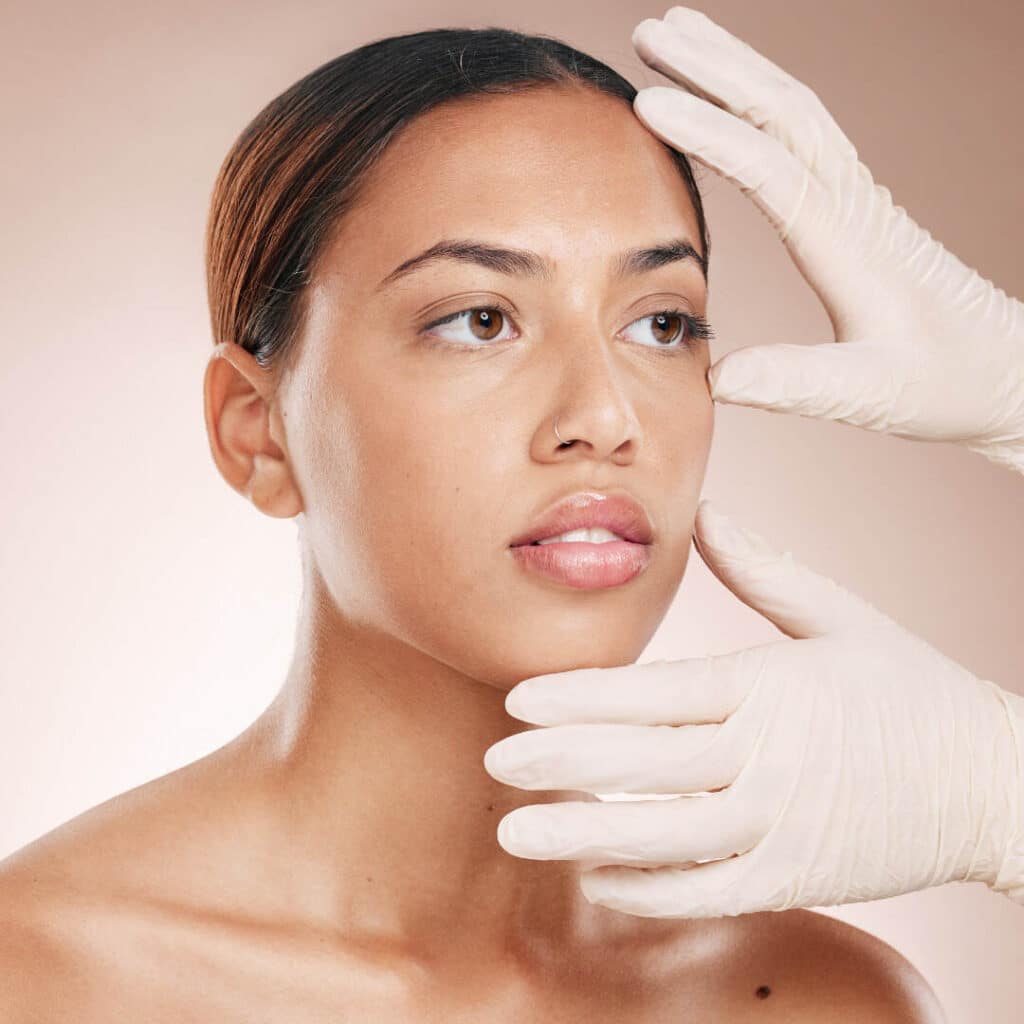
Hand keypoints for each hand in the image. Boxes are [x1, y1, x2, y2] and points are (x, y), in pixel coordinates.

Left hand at [483, 500, 1023, 916]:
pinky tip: (594, 874)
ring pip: (662, 835)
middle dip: (559, 763)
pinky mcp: (794, 878)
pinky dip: (646, 886)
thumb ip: (763, 567)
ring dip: (581, 835)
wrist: (994, 782)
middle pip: (644, 763)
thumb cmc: (909, 691)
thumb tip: (704, 510)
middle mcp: (767, 757)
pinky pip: (704, 889)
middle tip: (493, 760)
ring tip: (514, 831)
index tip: (520, 699)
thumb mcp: (840, 617)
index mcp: (770, 686)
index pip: (655, 693)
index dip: (582, 698)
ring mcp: (779, 825)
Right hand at [631, 7, 1023, 473]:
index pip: (771, 168)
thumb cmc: (939, 381)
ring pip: (792, 108)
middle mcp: (853, 203)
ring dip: (732, 67)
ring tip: (675, 37)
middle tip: (650, 33)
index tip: (648, 102)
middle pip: (782, 109)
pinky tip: (729, 96)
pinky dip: (757, 97)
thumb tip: (718, 376)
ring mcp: (855, 197)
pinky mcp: (853, 205)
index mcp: (850, 242)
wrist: (999, 370)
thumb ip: (793, 382)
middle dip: (714, 65)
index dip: (709, 132)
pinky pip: (800, 132)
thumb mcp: (867, 393)